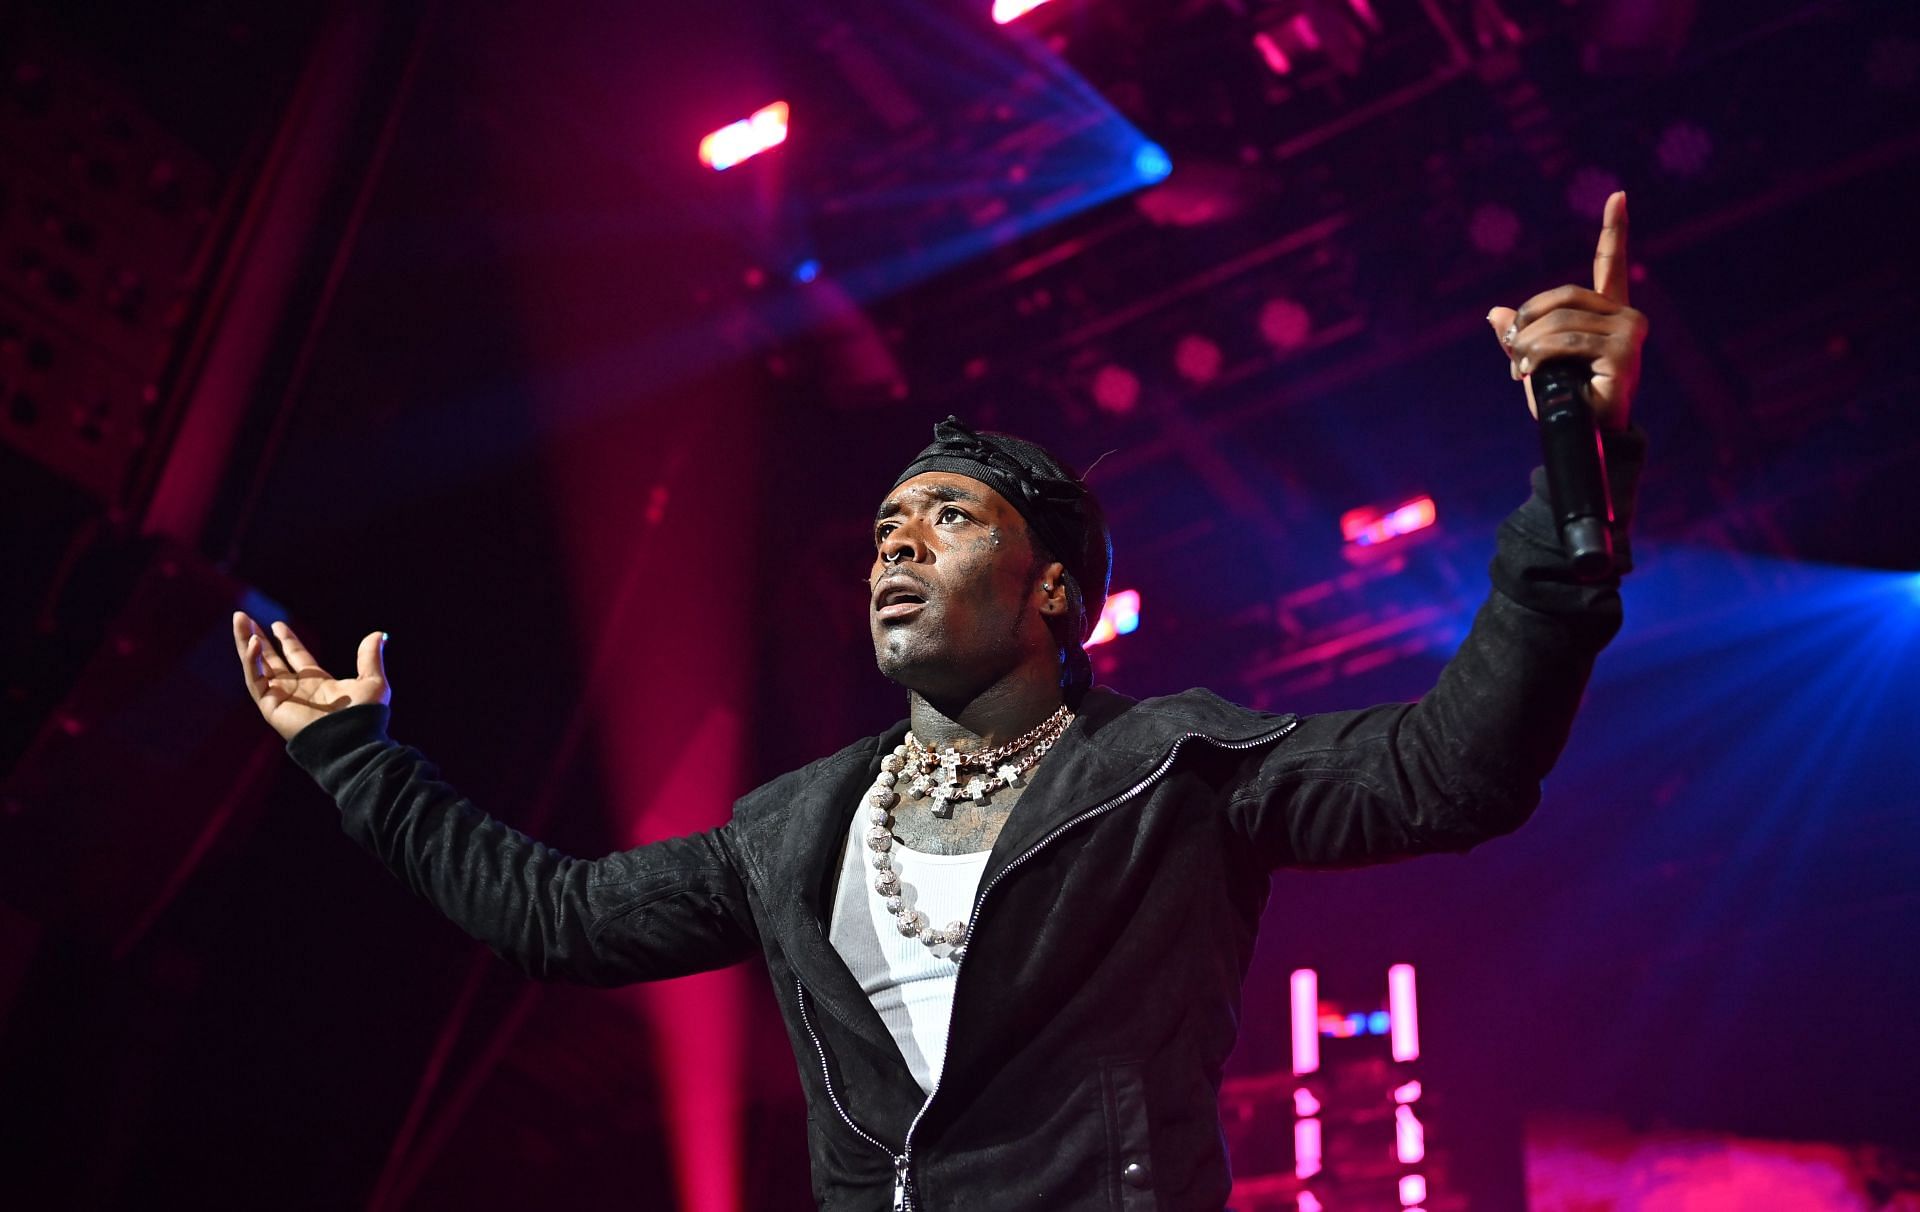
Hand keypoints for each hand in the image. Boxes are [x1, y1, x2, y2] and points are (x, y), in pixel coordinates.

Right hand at [233, 611, 389, 742]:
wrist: (353, 740)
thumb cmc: (364, 716)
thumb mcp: (372, 680)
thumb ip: (369, 657)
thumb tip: (378, 634)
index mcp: (317, 683)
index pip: (296, 657)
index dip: (287, 640)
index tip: (277, 624)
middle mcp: (296, 689)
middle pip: (270, 659)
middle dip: (257, 638)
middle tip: (243, 618)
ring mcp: (281, 697)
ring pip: (256, 666)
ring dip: (245, 643)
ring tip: (238, 619)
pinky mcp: (270, 706)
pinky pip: (256, 680)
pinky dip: (251, 661)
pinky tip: (252, 642)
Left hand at [1486, 190, 1647, 430]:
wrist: (1581, 440)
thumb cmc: (1562, 401)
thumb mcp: (1535, 361)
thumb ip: (1521, 334)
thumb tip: (1493, 313)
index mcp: (1609, 313)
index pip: (1611, 265)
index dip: (1614, 230)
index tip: (1618, 195)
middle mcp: (1627, 318)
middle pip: (1563, 298)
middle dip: (1528, 321)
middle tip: (1512, 349)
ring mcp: (1629, 335)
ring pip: (1558, 323)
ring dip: (1526, 345)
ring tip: (1519, 367)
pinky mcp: (1621, 356)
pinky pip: (1562, 343)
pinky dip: (1535, 356)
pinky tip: (1529, 372)